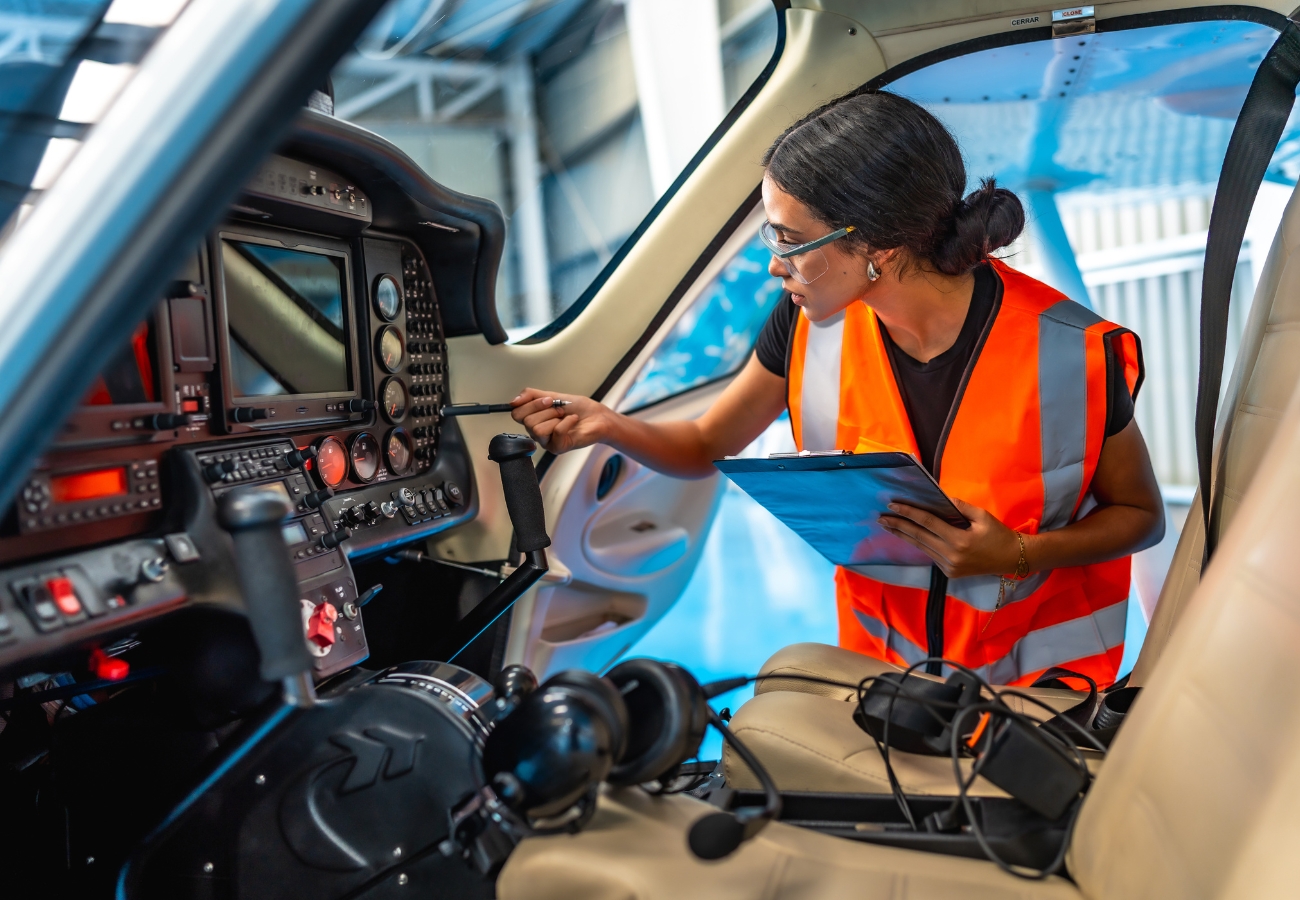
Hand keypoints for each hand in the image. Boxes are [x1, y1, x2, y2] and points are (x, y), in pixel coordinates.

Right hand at [510, 388, 612, 454]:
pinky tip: (573, 421)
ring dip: (555, 417)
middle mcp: (537, 432)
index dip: (530, 404)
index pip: (516, 414)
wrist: (598, 417)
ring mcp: (547, 442)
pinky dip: (567, 422)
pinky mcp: (558, 448)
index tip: (547, 399)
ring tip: (565, 417)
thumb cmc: (578, 408)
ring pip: (537, 429)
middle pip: (526, 421)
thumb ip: (531, 396)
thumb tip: (513, 401)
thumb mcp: (552, 395)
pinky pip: (555, 433)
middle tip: (560, 410)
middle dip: (546, 410)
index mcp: (534, 419)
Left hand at [879, 498, 1024, 578]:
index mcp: (959, 540)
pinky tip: (908, 536)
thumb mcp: (981, 516)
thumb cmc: (998, 534)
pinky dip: (919, 544)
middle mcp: (951, 555)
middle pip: (918, 537)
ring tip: (888, 526)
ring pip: (921, 548)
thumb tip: (938, 497)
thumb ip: (958, 507)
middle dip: (898, 526)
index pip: (927, 523)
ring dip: (904, 536)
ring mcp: (949, 567)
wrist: (1012, 559)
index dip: (908, 513)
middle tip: (880, 518)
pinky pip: (930, 555)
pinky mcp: (949, 573)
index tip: (892, 505)